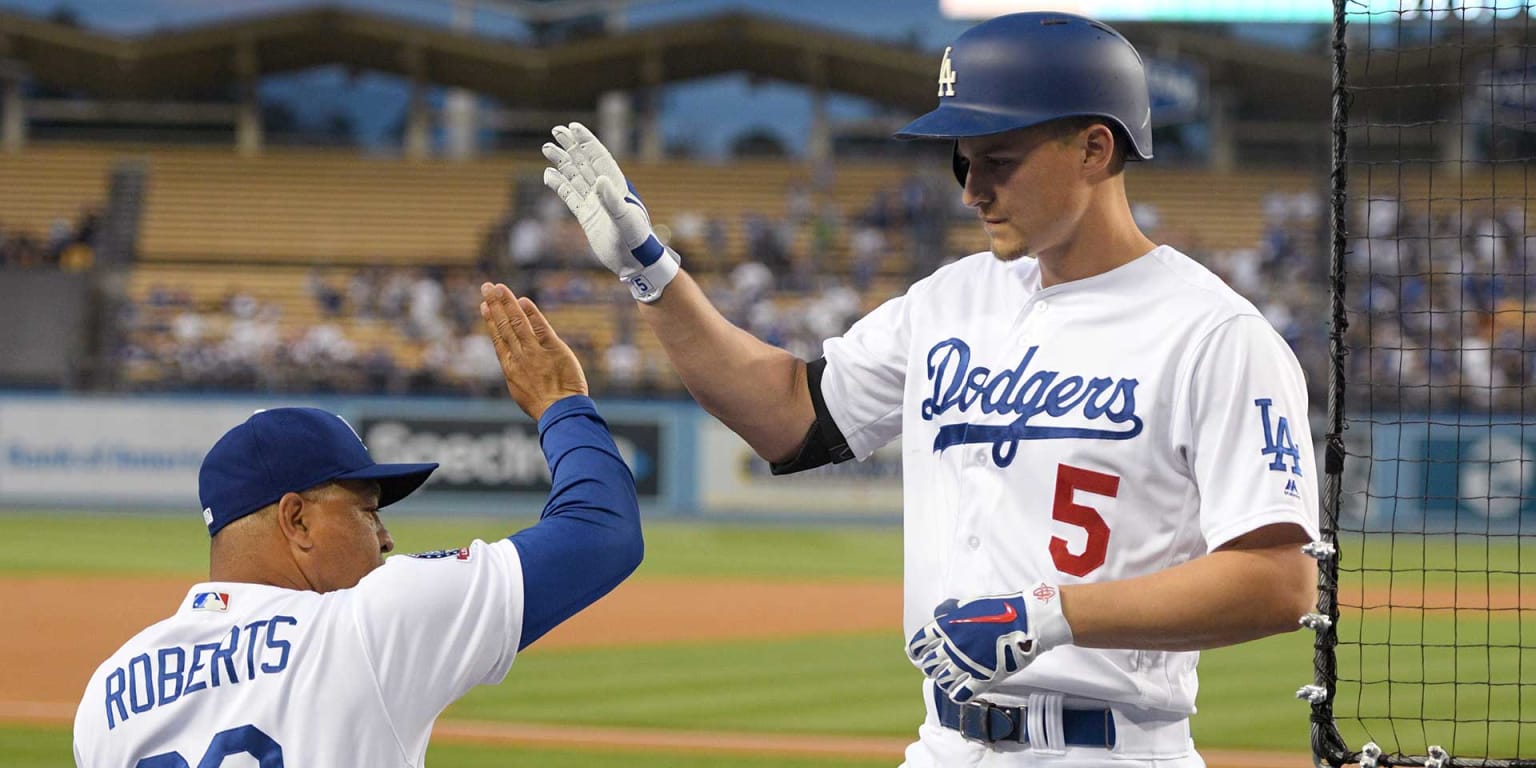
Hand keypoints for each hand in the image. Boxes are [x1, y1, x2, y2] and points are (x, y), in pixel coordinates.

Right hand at [479, 282, 587, 419]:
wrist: (560, 412)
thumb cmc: (544, 406)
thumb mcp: (522, 391)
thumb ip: (518, 373)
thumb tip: (513, 365)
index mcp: (510, 368)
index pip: (498, 338)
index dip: (490, 320)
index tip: (483, 305)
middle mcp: (519, 357)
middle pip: (504, 326)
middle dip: (494, 305)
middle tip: (486, 286)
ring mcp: (535, 352)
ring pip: (517, 323)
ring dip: (507, 303)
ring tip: (498, 287)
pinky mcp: (553, 349)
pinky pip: (540, 328)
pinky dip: (532, 314)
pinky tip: (523, 301)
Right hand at [542, 122, 680, 302]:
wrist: (634, 262)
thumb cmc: (636, 240)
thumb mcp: (626, 220)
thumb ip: (613, 201)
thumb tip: (599, 180)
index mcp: (617, 186)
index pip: (599, 158)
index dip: (587, 142)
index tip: (573, 127)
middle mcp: (604, 191)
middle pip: (584, 163)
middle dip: (571, 146)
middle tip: (556, 130)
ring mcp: (594, 203)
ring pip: (574, 177)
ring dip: (562, 162)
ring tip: (547, 148)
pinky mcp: (586, 216)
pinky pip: (570, 196)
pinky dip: (559, 185)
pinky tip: (548, 175)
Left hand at [906, 585, 1073, 702]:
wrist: (1026, 620)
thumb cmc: (999, 609)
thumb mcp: (969, 604)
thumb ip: (950, 611)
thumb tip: (938, 614)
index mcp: (947, 627)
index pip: (918, 644)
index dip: (915, 651)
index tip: (915, 655)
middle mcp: (952, 647)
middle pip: (928, 665)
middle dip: (929, 667)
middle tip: (934, 667)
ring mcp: (967, 664)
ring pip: (942, 682)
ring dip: (942, 681)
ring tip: (947, 679)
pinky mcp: (983, 678)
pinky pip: (961, 694)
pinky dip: (957, 695)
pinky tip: (959, 692)